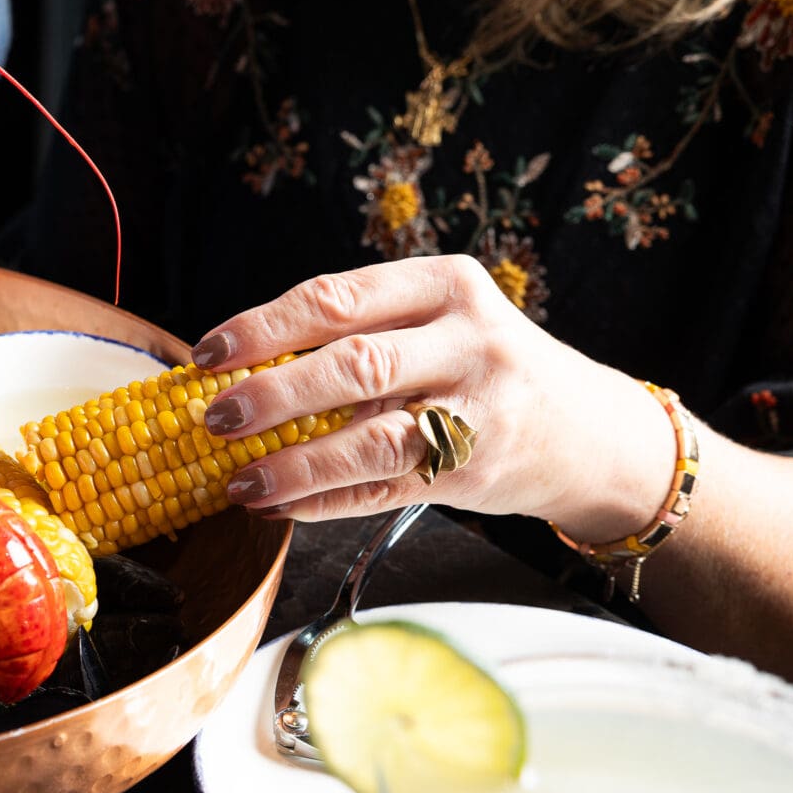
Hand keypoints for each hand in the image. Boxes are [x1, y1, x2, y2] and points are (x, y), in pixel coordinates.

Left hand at [192, 254, 674, 541]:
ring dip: (293, 465)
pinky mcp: (476, 472)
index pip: (338, 299)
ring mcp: (480, 411)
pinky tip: (278, 506)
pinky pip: (383, 490)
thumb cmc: (481, 367)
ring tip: (238, 481)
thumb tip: (237, 369)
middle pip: (353, 365)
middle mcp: (470, 342)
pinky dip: (322, 501)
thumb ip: (358, 332)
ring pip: (371, 440)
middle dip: (272, 395)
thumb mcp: (437, 322)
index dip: (264, 327)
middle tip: (215, 418)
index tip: (207, 354)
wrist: (585, 430)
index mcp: (445, 285)